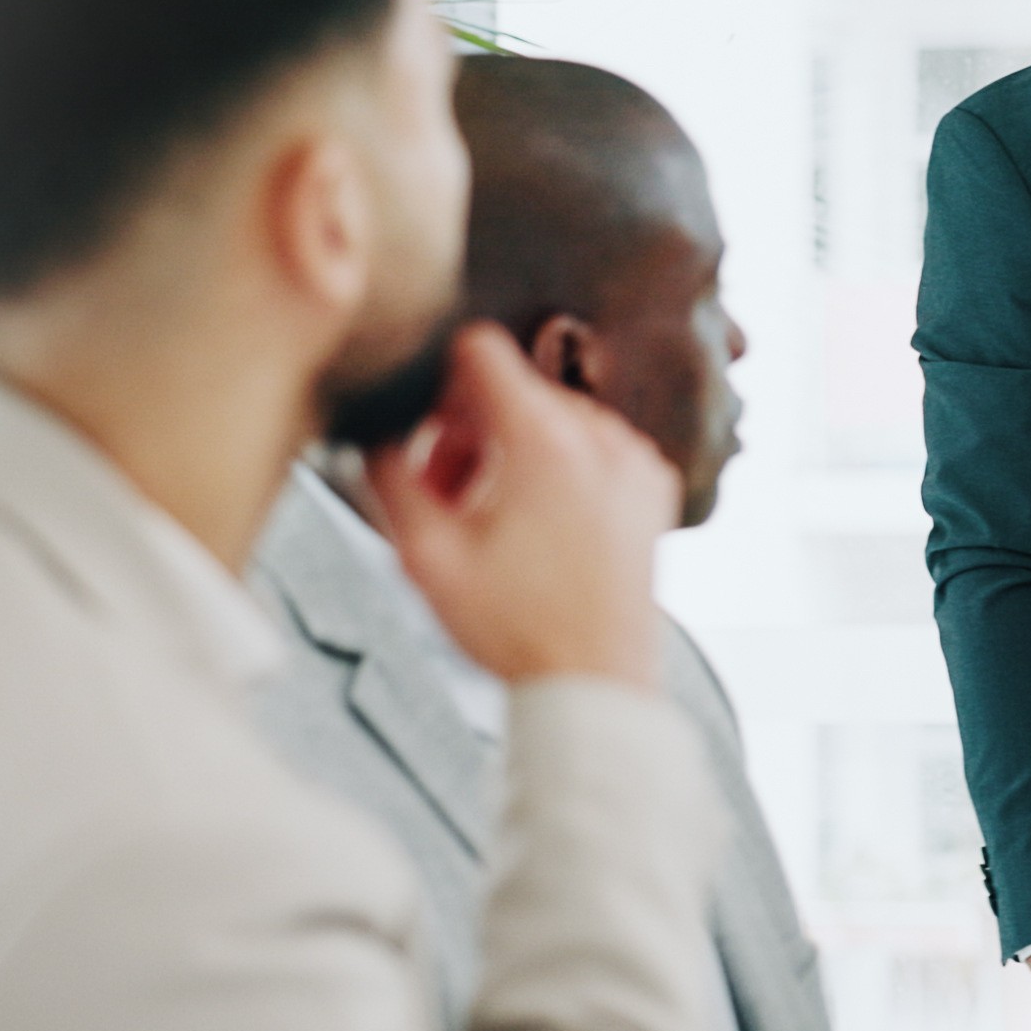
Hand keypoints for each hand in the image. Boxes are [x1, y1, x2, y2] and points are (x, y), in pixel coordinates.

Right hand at [370, 324, 675, 687]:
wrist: (595, 681)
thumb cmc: (517, 628)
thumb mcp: (425, 556)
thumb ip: (389, 474)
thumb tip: (377, 429)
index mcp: (546, 441)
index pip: (483, 350)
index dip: (441, 381)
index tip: (428, 429)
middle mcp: (602, 437)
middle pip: (517, 389)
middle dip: (472, 430)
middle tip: (448, 496)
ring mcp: (636, 461)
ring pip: (556, 416)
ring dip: (514, 449)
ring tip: (491, 518)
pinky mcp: (653, 489)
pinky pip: (594, 448)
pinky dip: (561, 468)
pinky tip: (538, 523)